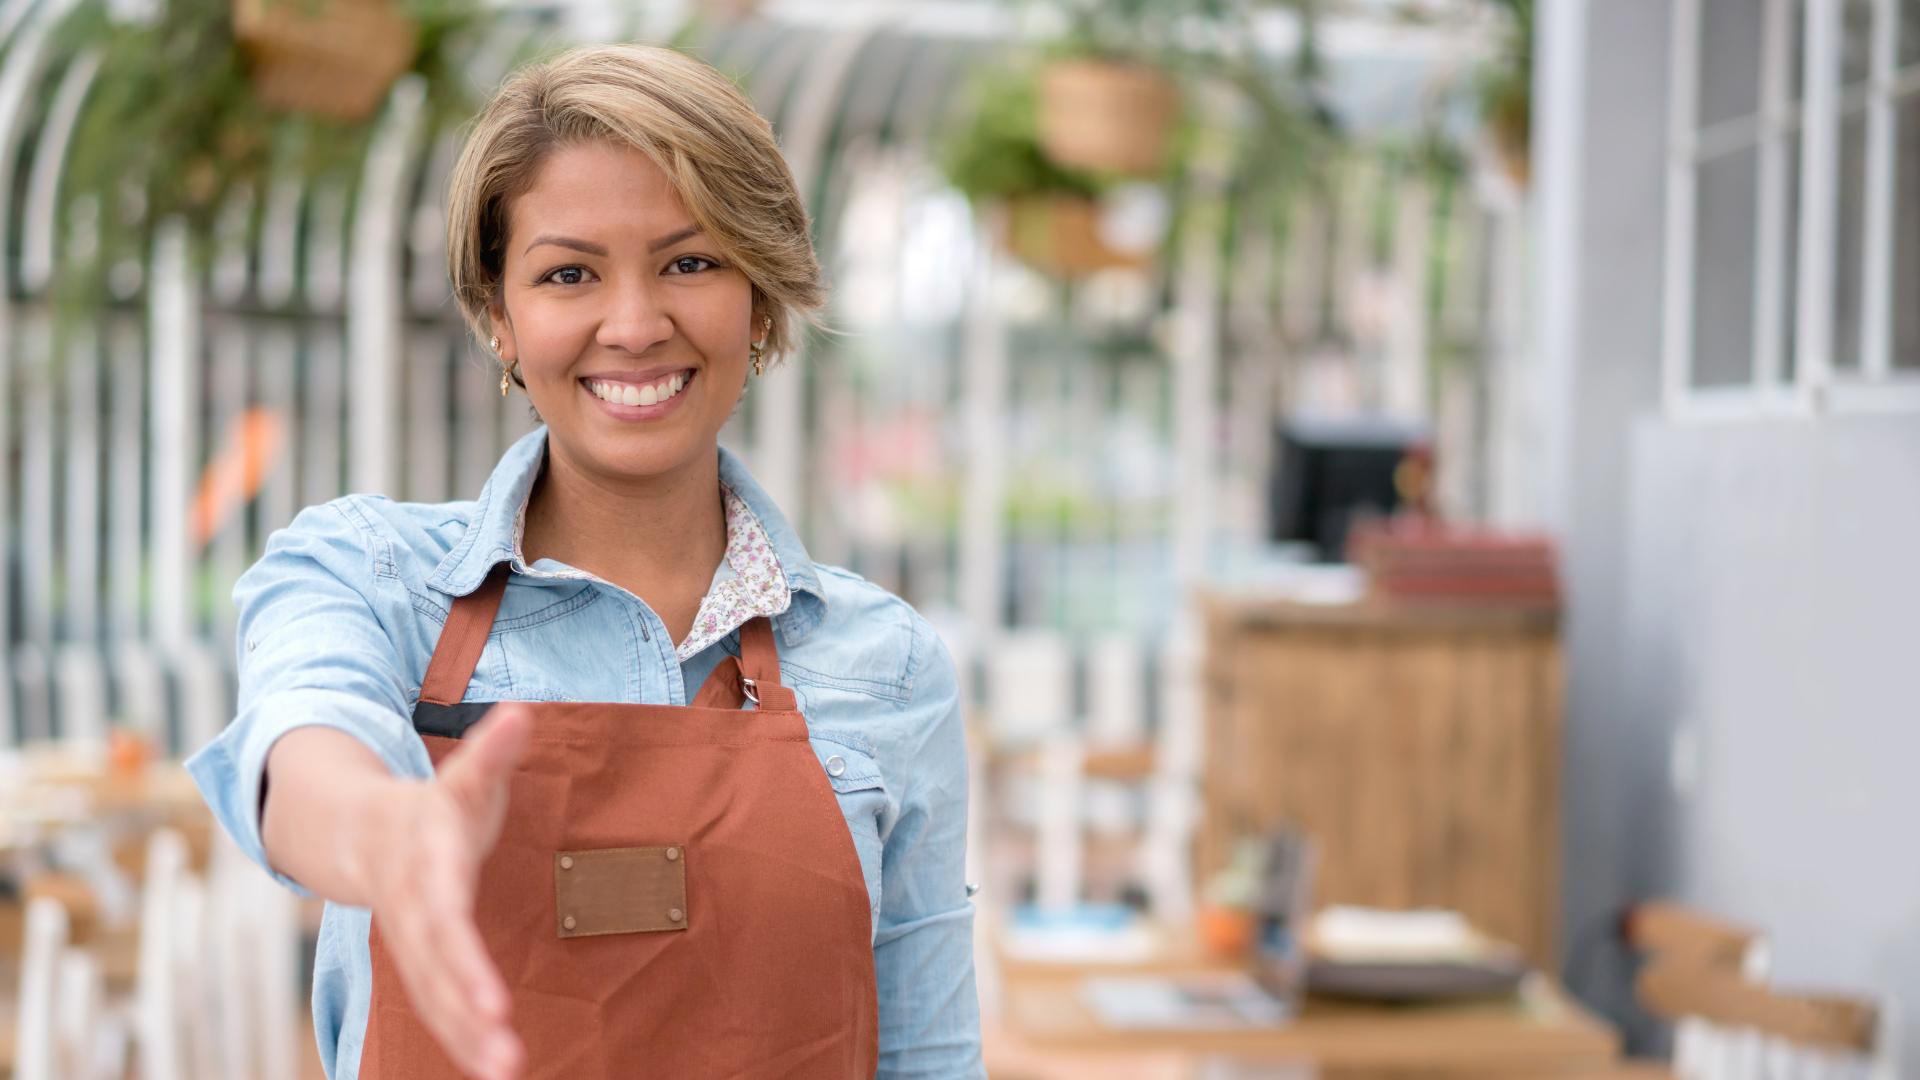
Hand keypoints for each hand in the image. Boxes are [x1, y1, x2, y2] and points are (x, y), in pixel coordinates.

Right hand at [362, 705, 532, 1079]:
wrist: (365, 830)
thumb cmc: (434, 804)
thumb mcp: (466, 775)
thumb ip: (494, 750)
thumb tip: (519, 713)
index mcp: (427, 864)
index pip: (445, 918)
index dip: (464, 960)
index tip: (492, 1001)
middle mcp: (415, 910)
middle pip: (438, 968)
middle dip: (468, 1013)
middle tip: (506, 1055)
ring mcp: (413, 941)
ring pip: (435, 996)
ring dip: (467, 1038)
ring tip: (507, 1070)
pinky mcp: (423, 963)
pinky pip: (438, 1006)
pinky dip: (463, 1037)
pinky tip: (494, 1065)